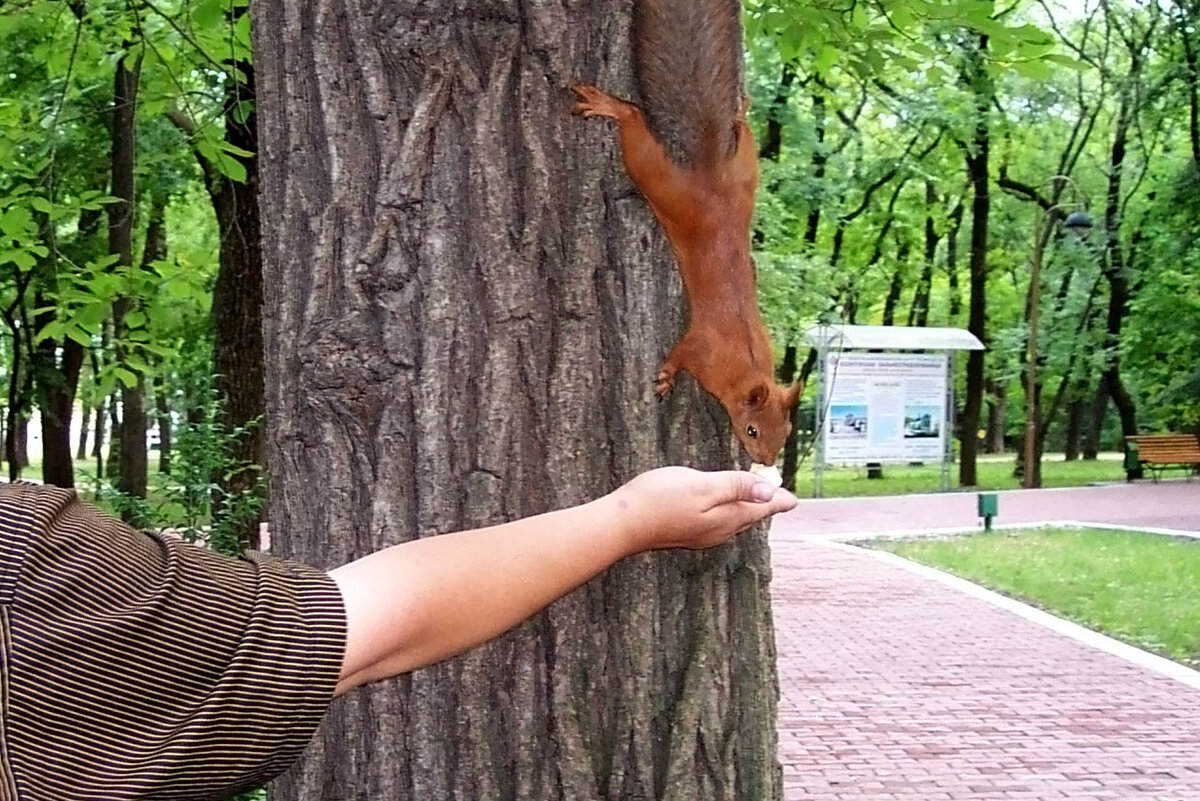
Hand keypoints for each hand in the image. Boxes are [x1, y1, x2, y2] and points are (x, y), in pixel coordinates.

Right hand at [609, 466, 797, 553]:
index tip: (794, 500)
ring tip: (756, 502)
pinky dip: (728, 513)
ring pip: (734, 522)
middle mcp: (717, 531)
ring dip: (747, 510)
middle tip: (781, 499)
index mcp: (727, 518)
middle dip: (765, 507)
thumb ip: (736, 486)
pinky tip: (722, 509)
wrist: (622, 524)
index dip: (778, 500)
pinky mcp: (685, 532)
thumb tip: (770, 491)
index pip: (761, 508)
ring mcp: (700, 534)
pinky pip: (718, 523)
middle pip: (749, 517)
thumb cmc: (661, 500)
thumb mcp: (703, 486)